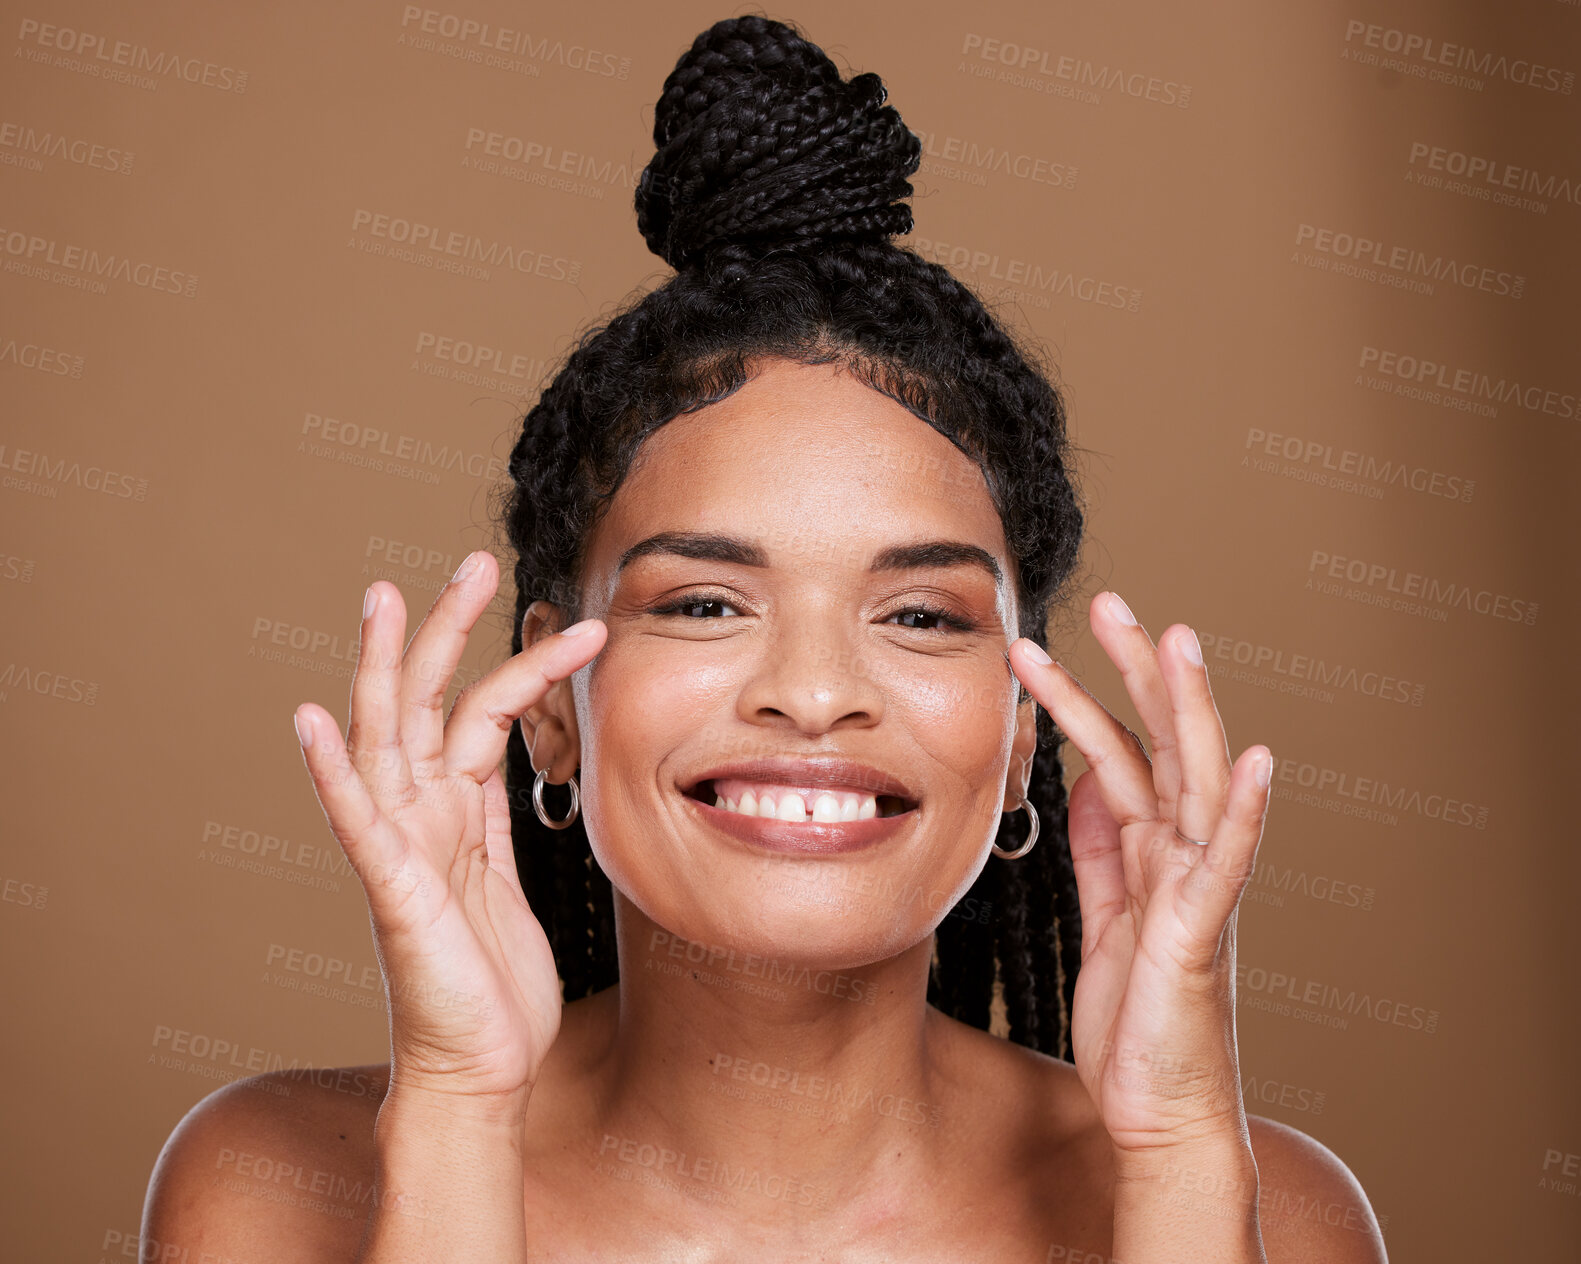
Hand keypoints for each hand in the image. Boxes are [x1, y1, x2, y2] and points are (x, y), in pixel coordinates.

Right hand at [291, 551, 605, 1109]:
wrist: (481, 1072)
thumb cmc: (492, 982)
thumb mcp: (506, 878)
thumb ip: (495, 817)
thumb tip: (514, 760)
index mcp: (454, 813)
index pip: (478, 712)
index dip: (513, 660)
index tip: (558, 618)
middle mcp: (421, 818)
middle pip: (428, 703)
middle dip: (447, 630)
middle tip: (475, 562)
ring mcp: (399, 850)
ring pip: (387, 740)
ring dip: (385, 668)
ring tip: (381, 597)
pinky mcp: (390, 893)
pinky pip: (354, 823)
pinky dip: (331, 772)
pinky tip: (310, 722)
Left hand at [1008, 592, 1272, 1158]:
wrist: (1155, 1111)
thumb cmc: (1134, 1020)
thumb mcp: (1101, 919)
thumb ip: (1099, 851)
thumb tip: (1082, 781)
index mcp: (1151, 851)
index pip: (1123, 752)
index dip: (1092, 695)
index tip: (1053, 643)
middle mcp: (1181, 857)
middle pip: (1163, 744)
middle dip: (1138, 672)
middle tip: (1112, 601)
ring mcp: (1198, 889)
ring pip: (1197, 782)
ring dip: (1191, 712)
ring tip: (1181, 642)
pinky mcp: (1201, 934)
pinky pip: (1228, 864)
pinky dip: (1244, 812)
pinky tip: (1256, 762)